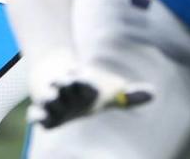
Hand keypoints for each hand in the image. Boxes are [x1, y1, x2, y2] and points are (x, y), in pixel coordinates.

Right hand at [28, 64, 152, 128]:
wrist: (55, 72)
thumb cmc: (88, 86)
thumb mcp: (107, 91)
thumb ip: (128, 96)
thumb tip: (154, 94)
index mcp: (84, 83)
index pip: (83, 79)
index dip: (84, 78)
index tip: (86, 76)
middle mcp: (66, 89)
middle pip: (64, 84)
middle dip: (66, 83)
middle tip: (69, 79)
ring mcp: (51, 100)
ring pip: (48, 98)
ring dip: (52, 99)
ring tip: (57, 100)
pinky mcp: (41, 113)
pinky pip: (34, 115)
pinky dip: (36, 116)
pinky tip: (40, 118)